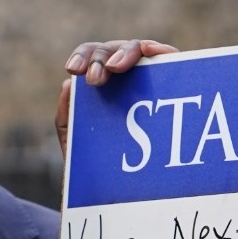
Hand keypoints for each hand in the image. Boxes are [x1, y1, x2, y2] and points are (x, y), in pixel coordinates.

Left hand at [55, 39, 177, 153]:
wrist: (127, 189)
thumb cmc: (101, 162)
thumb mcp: (76, 142)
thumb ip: (66, 117)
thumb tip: (68, 85)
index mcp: (100, 82)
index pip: (91, 57)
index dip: (83, 56)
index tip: (74, 69)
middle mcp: (124, 74)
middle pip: (112, 50)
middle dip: (101, 59)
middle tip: (94, 80)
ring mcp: (148, 75)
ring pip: (137, 49)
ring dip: (126, 53)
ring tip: (117, 67)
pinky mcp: (171, 81)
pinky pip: (168, 57)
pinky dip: (160, 49)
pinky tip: (150, 51)